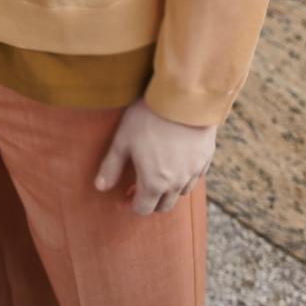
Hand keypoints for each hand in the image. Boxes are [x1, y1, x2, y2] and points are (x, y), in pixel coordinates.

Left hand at [94, 99, 216, 215]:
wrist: (186, 96)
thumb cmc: (150, 117)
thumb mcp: (123, 140)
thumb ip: (111, 166)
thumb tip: (100, 187)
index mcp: (154, 183)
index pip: (143, 209)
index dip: (131, 205)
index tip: (124, 197)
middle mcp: (176, 184)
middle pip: (163, 206)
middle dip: (150, 201)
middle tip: (139, 187)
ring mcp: (194, 172)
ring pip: (181, 193)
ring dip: (168, 190)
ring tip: (159, 174)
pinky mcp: (206, 158)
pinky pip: (195, 176)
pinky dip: (184, 176)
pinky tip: (177, 163)